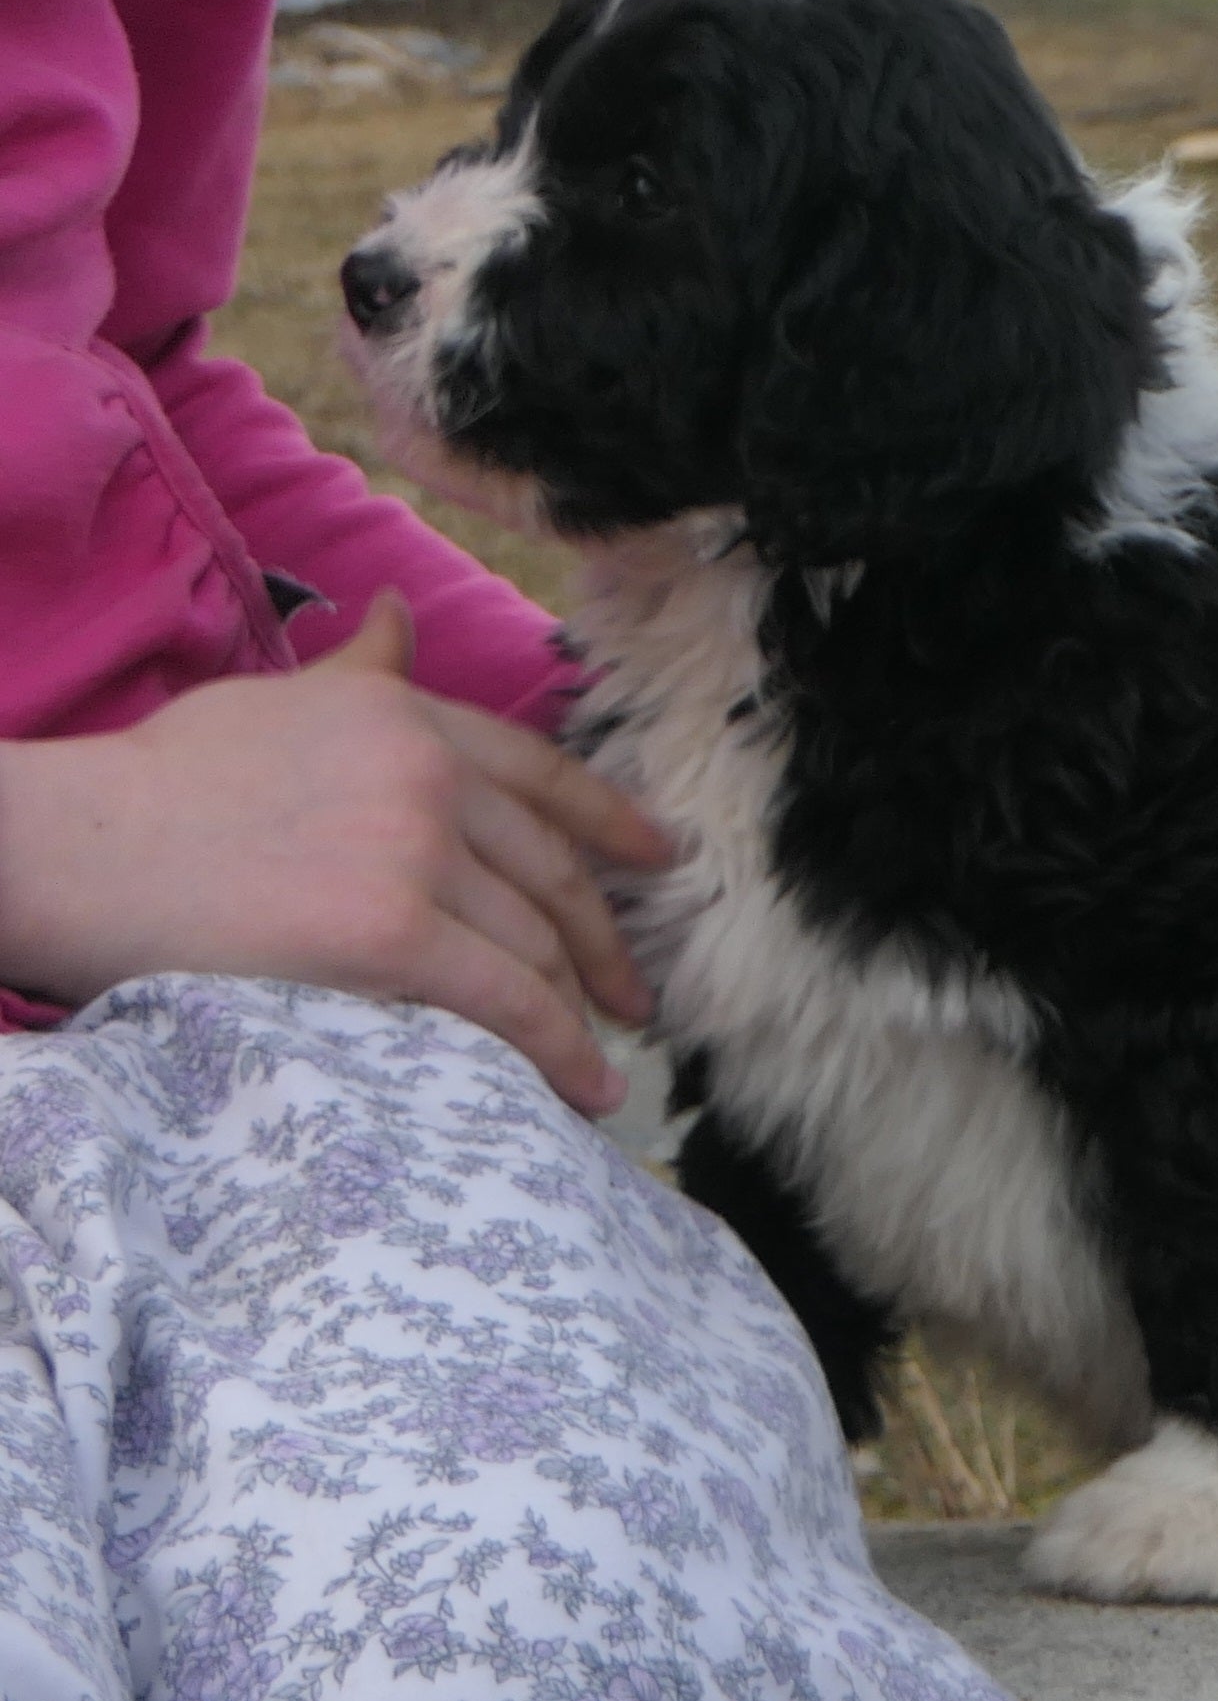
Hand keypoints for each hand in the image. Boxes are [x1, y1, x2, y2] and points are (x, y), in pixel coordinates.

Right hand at [0, 593, 675, 1114]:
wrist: (73, 845)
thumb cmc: (156, 783)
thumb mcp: (273, 702)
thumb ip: (359, 673)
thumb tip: (400, 614)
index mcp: (410, 717)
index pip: (544, 776)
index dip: (614, 825)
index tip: (662, 861)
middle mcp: (429, 775)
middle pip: (553, 873)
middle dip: (605, 943)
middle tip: (635, 995)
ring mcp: (413, 852)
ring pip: (534, 943)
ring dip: (580, 1009)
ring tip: (603, 1053)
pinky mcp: (388, 935)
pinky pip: (506, 999)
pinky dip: (557, 1049)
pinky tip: (583, 1086)